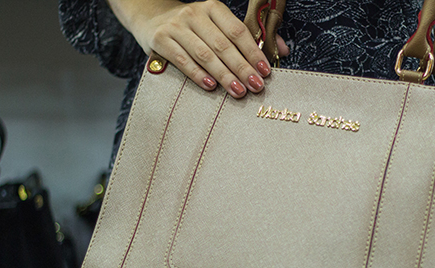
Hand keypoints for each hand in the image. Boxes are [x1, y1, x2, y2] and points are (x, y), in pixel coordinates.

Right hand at [108, 0, 287, 97]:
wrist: (150, 18)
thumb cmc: (193, 28)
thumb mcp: (218, 26)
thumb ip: (249, 38)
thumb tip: (283, 50)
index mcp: (213, 8)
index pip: (238, 31)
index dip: (253, 52)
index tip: (265, 71)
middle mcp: (194, 14)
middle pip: (223, 45)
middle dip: (242, 68)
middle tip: (256, 86)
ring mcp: (176, 27)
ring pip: (205, 54)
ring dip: (224, 75)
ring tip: (239, 91)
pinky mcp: (160, 40)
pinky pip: (182, 60)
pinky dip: (197, 74)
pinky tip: (211, 86)